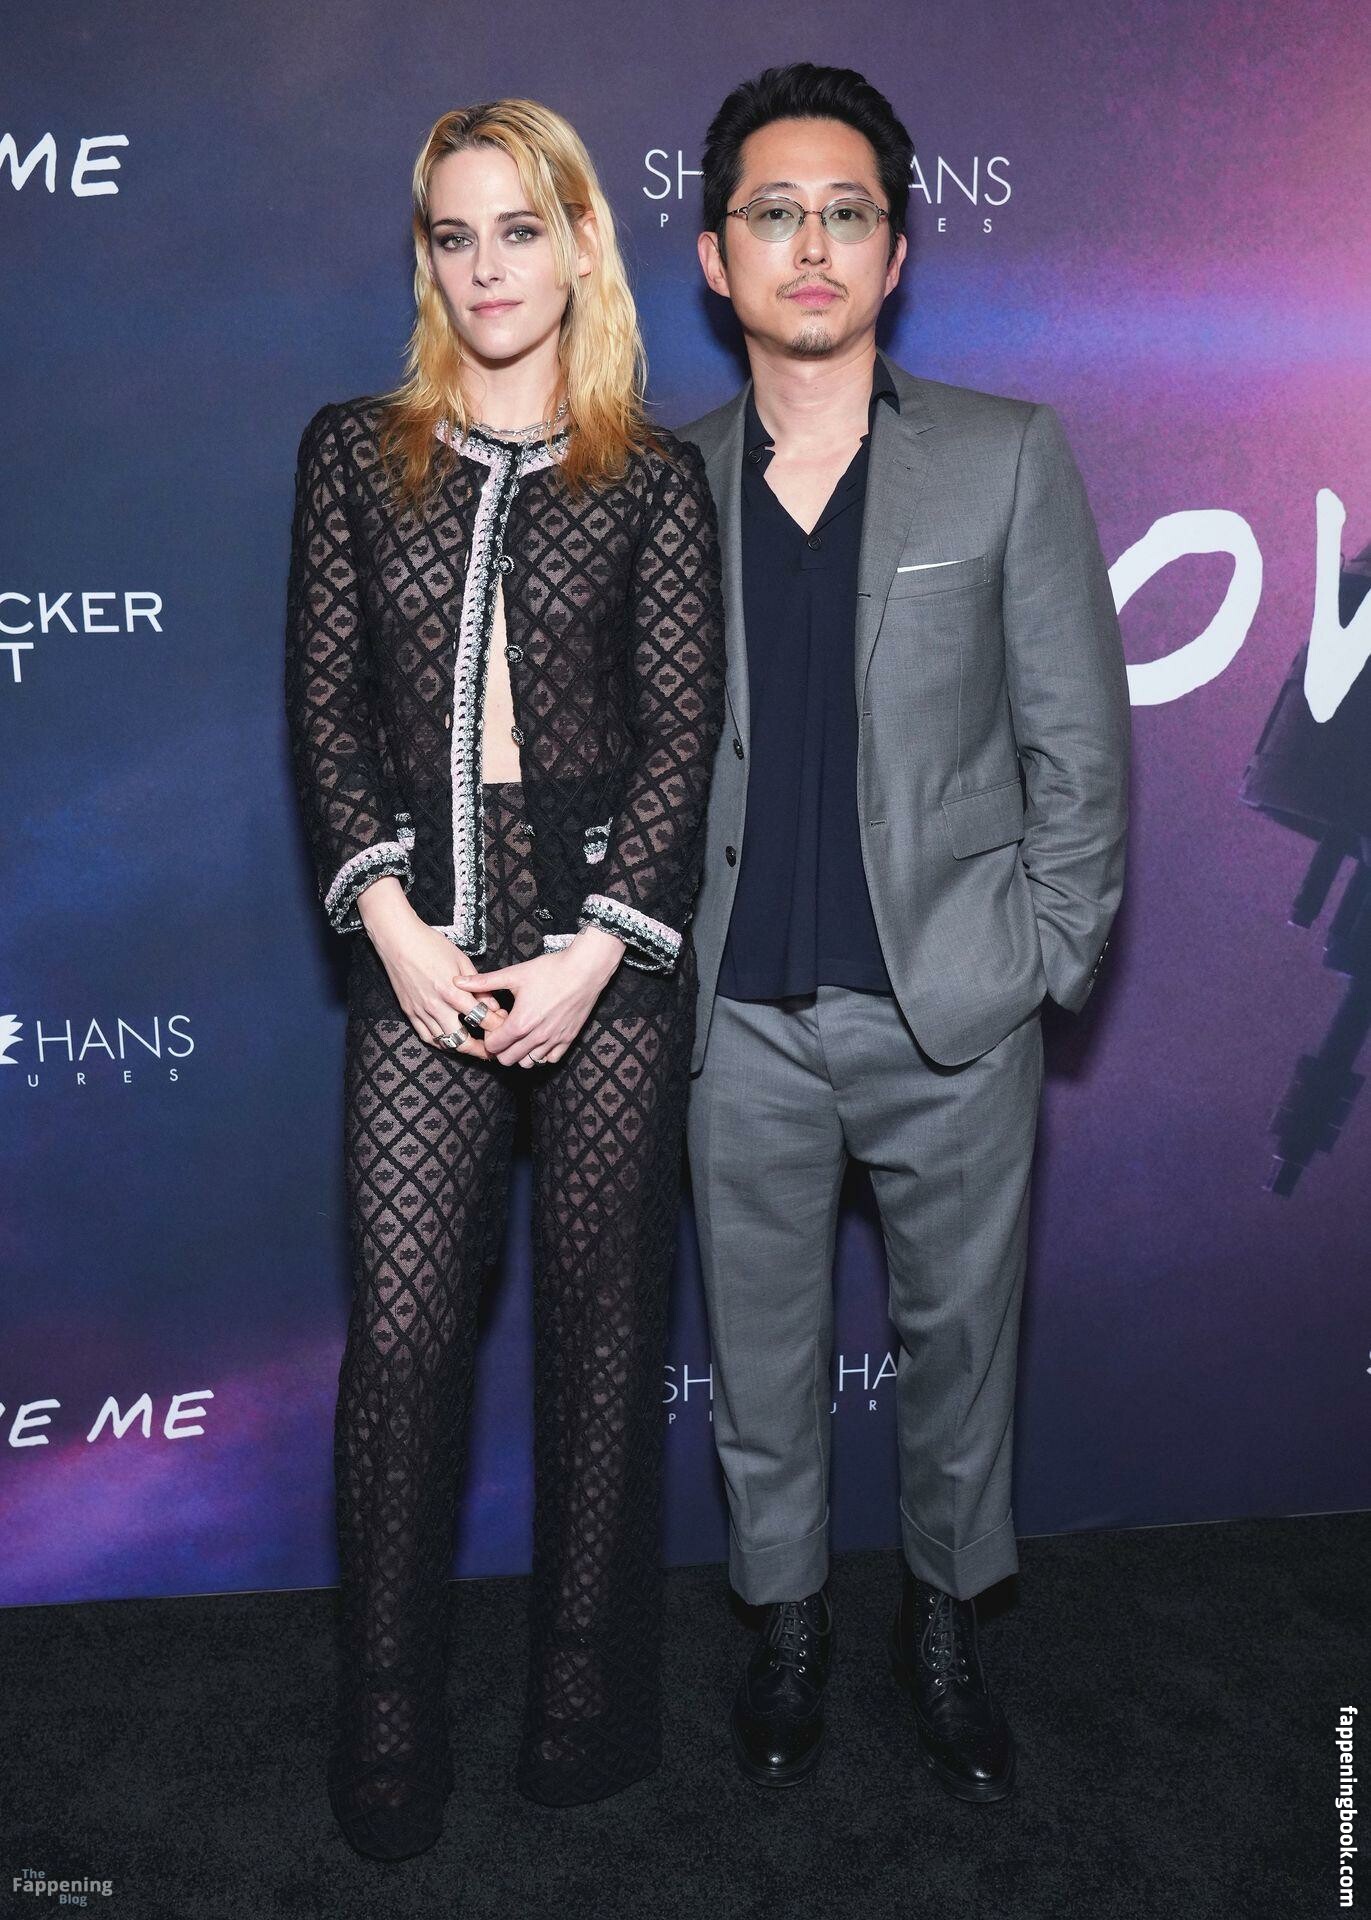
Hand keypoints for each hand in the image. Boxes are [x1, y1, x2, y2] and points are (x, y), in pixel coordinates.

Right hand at [357, 879, 509, 1059]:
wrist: (398, 940)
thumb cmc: (431, 944)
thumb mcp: (461, 960)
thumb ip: (478, 985)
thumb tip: (493, 1005)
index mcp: (453, 991)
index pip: (481, 1018)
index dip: (496, 1026)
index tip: (504, 1027)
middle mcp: (437, 1006)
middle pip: (462, 1040)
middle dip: (480, 1049)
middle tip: (491, 1050)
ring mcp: (421, 1011)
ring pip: (444, 1042)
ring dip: (460, 1047)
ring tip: (473, 1047)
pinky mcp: (409, 1012)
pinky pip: (426, 1036)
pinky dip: (440, 1042)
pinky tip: (450, 1040)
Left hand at [468, 925, 624, 1068]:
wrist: (584, 970)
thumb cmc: (550, 970)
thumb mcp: (514, 974)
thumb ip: (484, 982)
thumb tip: (457, 980)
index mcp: (520, 1023)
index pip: (493, 1047)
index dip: (489, 1037)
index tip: (494, 1024)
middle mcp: (536, 1037)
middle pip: (507, 1060)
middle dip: (501, 1048)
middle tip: (505, 1031)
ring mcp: (553, 1040)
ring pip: (528, 1064)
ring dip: (520, 1054)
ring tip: (521, 1036)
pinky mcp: (568, 1040)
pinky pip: (549, 1060)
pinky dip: (541, 1054)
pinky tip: (538, 1038)